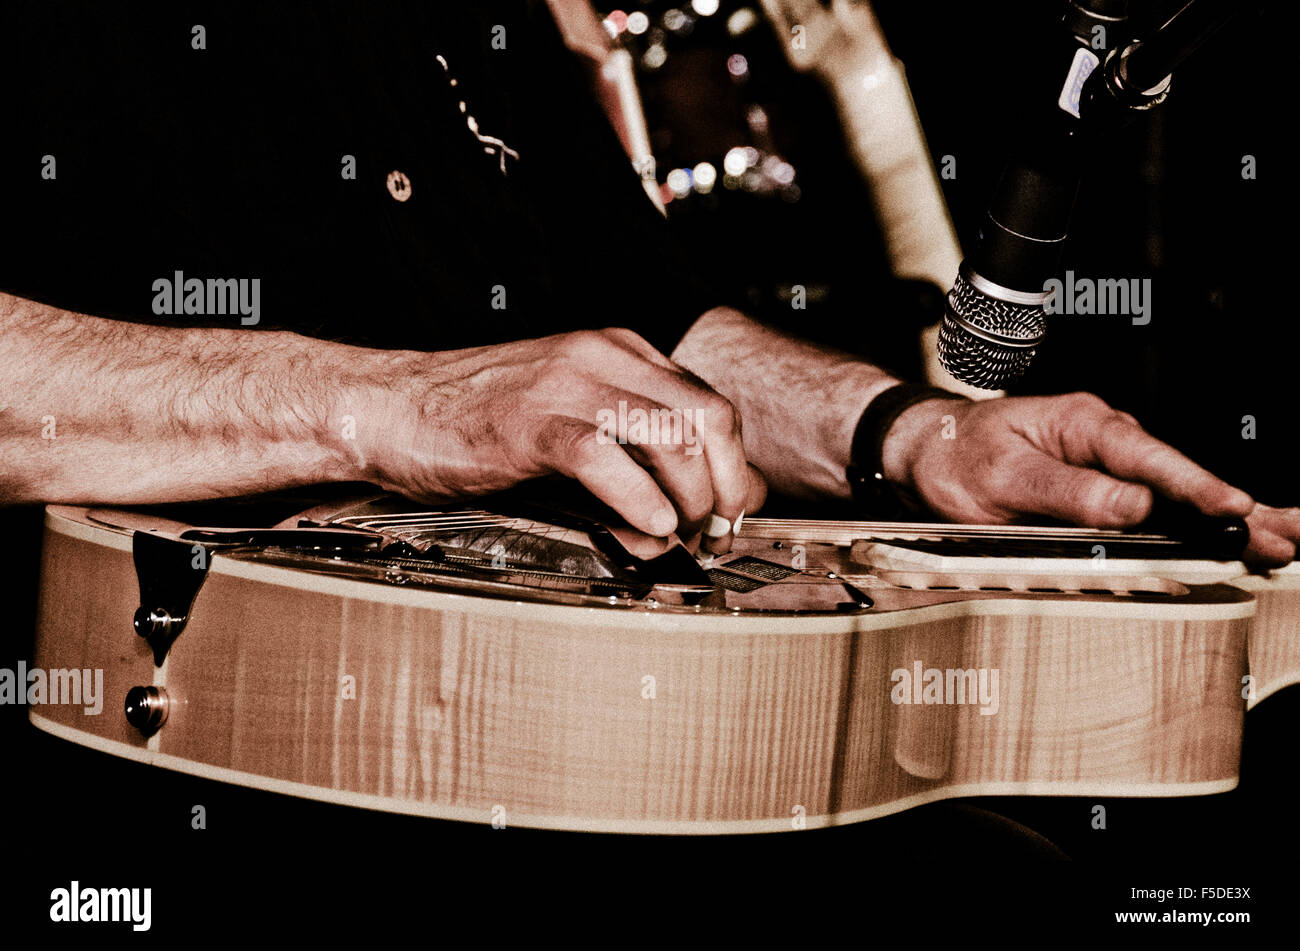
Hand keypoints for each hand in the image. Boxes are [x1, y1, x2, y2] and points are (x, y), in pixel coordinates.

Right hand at [350, 328, 765, 551]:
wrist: (388, 408)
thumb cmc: (474, 421)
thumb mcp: (569, 419)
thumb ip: (629, 445)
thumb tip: (692, 500)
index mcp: (616, 352)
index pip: (709, 402)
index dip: (735, 465)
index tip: (734, 510)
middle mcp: (601, 357)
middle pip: (708, 416)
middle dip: (727, 484)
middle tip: (717, 531)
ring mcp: (565, 386)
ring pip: (671, 435)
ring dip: (690, 498)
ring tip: (679, 535)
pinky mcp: (530, 423)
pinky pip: (606, 458)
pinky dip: (640, 501)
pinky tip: (646, 527)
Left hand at [883, 391, 1293, 566]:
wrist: (925, 452)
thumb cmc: (956, 456)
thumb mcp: (1003, 477)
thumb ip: (1067, 492)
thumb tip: (1132, 505)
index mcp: (1082, 425)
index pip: (1150, 459)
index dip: (1196, 487)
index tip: (1234, 510)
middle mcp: (1100, 440)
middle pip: (1178, 475)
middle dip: (1236, 506)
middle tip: (1284, 536)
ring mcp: (1102, 463)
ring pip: (1172, 492)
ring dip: (1224, 517)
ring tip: (1277, 541)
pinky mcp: (1096, 486)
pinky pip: (1150, 503)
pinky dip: (1190, 521)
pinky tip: (1225, 535)